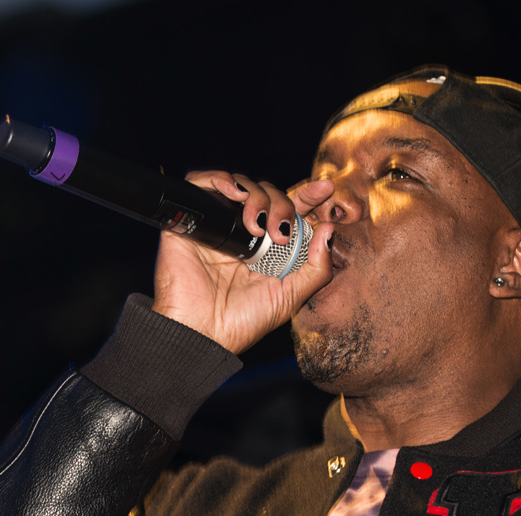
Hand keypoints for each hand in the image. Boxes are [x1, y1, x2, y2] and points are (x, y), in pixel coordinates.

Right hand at [152, 173, 335, 354]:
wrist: (202, 331)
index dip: (307, 196)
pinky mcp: (191, 220)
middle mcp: (245, 234)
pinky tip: (234, 194)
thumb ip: (316, 268)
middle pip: (269, 195)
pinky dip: (220, 178)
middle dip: (282, 204)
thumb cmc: (242, 322)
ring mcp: (219, 226)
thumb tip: (329, 230)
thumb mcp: (290, 297)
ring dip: (257, 195)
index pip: (290, 212)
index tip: (325, 189)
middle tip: (280, 231)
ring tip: (256, 224)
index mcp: (268, 250)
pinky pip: (201, 182)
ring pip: (242, 185)